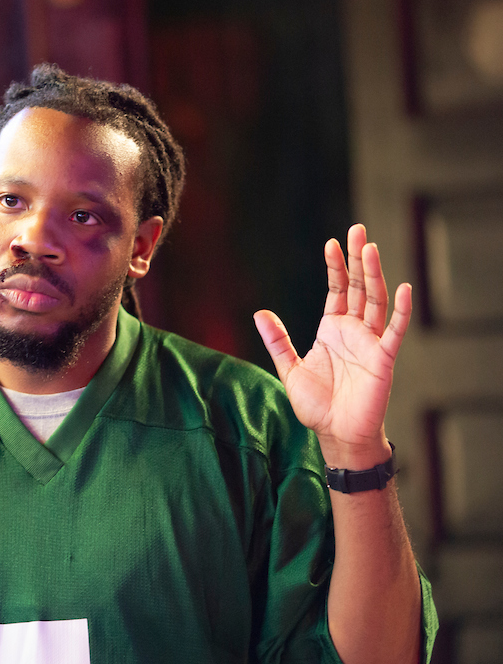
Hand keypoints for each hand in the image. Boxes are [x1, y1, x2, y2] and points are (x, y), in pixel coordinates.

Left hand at [253, 225, 410, 468]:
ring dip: (375, 274)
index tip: (332, 242)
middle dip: (358, 259)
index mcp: (332, 330)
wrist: (336, 434)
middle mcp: (354, 331)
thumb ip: (277, 341)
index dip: (335, 267)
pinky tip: (404, 287)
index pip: (337, 290)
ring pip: (376, 301)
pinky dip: (402, 310)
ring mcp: (370, 342)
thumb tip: (259, 313)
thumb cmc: (316, 405)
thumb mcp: (290, 369)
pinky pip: (395, 331)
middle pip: (359, 287)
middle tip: (358, 229)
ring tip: (372, 248)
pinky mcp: (384, 359)